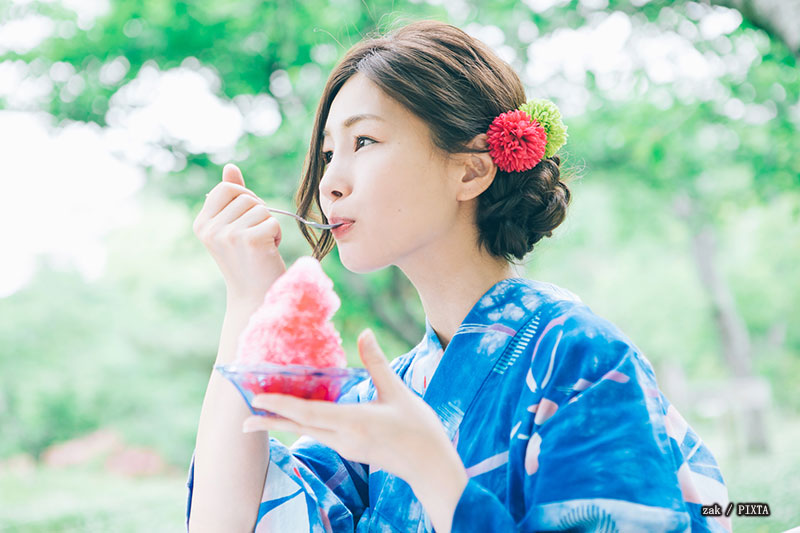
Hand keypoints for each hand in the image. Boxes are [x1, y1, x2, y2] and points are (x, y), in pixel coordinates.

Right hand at [193, 163, 285, 301]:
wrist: (255, 297)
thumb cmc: (248, 260)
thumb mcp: (233, 226)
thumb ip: (231, 197)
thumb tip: (230, 167)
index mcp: (201, 224)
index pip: (226, 188)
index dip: (244, 197)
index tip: (247, 218)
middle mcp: (210, 229)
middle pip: (246, 197)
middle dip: (258, 213)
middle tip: (255, 237)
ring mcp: (228, 235)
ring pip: (261, 209)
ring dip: (268, 226)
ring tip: (260, 247)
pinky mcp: (250, 240)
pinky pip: (273, 222)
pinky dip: (277, 236)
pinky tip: (268, 253)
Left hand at [241, 329, 467, 531]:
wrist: (431, 467)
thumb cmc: (419, 430)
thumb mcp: (398, 393)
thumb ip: (378, 363)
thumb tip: (365, 333)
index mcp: (354, 422)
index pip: (308, 413)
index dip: (281, 405)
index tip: (256, 399)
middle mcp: (344, 438)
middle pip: (300, 426)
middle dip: (271, 420)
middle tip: (244, 415)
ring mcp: (346, 446)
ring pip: (308, 432)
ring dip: (285, 422)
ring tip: (263, 414)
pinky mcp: (351, 449)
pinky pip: (320, 434)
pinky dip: (304, 424)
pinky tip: (299, 417)